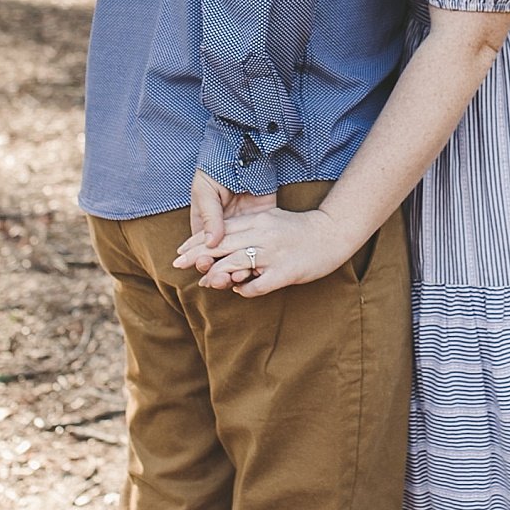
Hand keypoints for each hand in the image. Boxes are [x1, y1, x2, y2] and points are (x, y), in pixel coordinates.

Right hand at [180, 170, 276, 272]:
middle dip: (218, 273)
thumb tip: (212, 243)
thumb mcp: (206, 191)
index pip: (201, 250)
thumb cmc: (217, 169)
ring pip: (239, 258)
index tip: (203, 268)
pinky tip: (255, 268)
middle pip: (220, 260)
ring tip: (238, 276)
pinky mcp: (262, 223)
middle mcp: (224, 230)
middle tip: (220, 280)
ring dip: (237, 270)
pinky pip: (257, 246)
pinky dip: (255, 259)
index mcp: (205, 224)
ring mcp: (244, 229)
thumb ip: (210, 217)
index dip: (201, 262)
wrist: (244, 153)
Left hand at [183, 205, 351, 295]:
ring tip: (208, 282)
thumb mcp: (270, 220)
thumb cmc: (300, 229)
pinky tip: (239, 289)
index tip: (181, 251)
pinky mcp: (285, 271)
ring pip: (234, 264)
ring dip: (217, 276)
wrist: (332, 233)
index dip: (198, 242)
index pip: (220, 231)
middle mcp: (262, 234)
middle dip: (196, 256)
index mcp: (258, 220)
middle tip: (177, 265)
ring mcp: (273, 253)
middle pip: (221, 245)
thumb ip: (247, 230)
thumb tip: (223, 244)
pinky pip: (257, 285)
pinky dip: (244, 289)